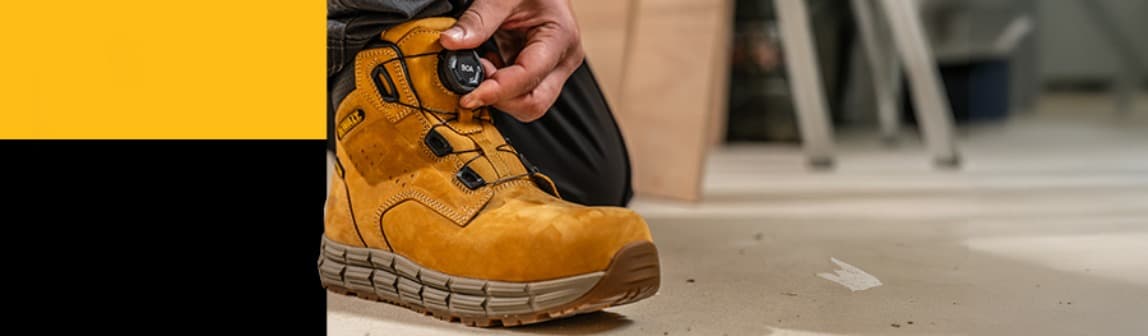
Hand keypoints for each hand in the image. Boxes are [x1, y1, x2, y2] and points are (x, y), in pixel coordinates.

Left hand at [440, 0, 583, 121]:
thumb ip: (477, 20)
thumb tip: (449, 43)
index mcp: (560, 38)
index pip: (527, 79)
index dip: (496, 92)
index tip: (467, 96)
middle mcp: (563, 59)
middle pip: (533, 103)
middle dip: (499, 99)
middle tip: (473, 78)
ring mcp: (555, 67)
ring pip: (527, 103)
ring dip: (498, 94)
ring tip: (483, 63)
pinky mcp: (542, 70)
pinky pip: (521, 92)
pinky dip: (499, 87)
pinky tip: (490, 62)